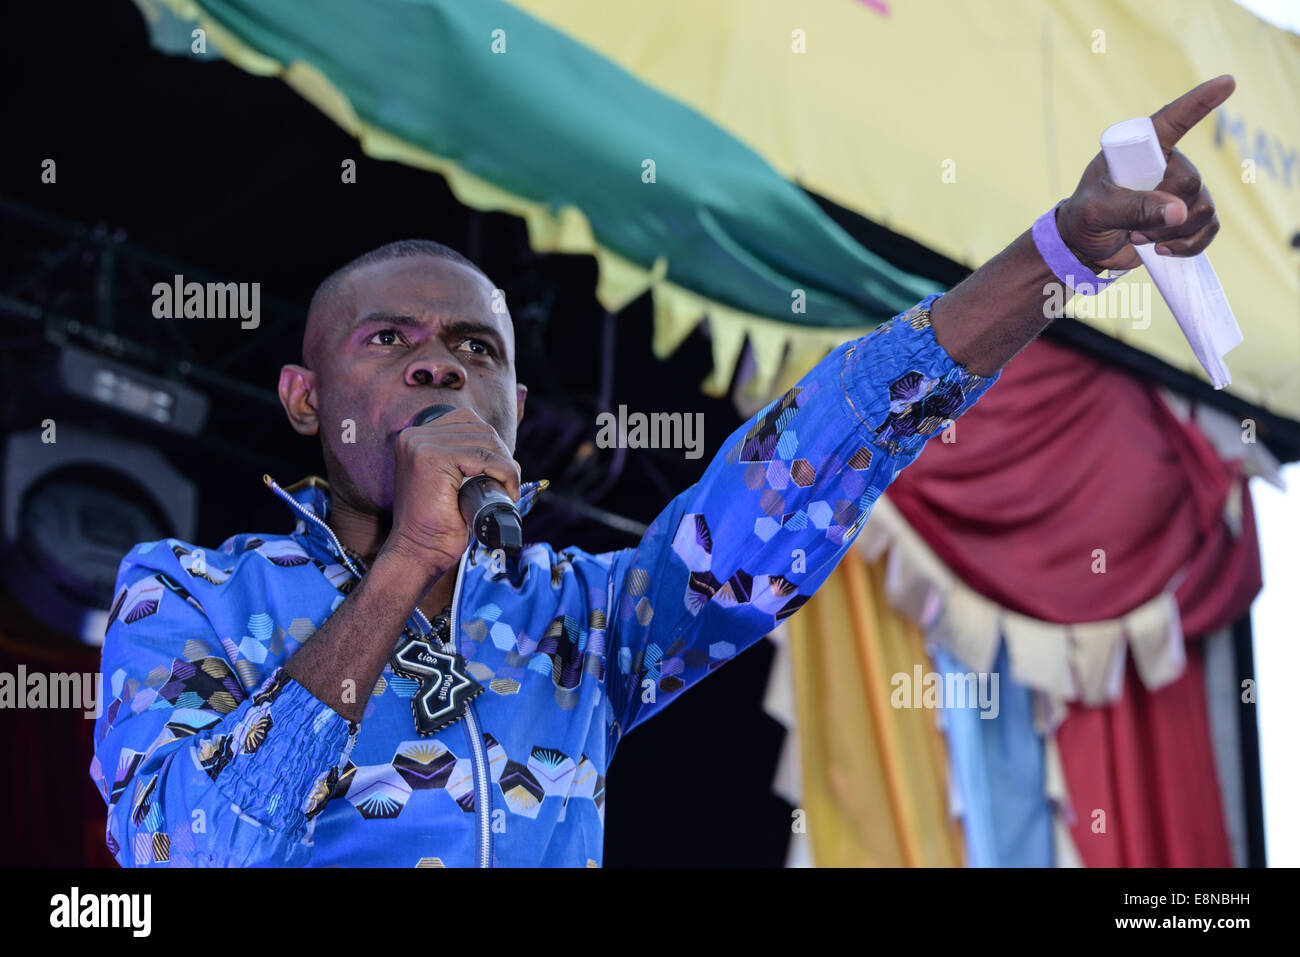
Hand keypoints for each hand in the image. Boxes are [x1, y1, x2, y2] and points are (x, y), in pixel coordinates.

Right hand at [381, 407, 521, 576]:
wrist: (417, 553)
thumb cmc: (438, 526)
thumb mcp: (456, 487)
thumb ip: (474, 465)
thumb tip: (512, 459)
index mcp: (416, 438)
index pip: (468, 422)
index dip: (493, 445)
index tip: (503, 474)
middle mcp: (413, 436)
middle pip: (479, 428)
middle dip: (502, 455)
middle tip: (510, 486)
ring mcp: (420, 444)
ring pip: (485, 441)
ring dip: (506, 466)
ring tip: (509, 491)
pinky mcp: (431, 457)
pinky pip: (483, 456)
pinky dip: (504, 472)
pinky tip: (507, 491)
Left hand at [1055, 74, 1235, 271]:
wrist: (1086, 247)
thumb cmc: (1085, 217)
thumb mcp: (1098, 210)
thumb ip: (1134, 208)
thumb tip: (1180, 212)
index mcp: (1143, 150)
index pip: (1175, 120)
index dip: (1201, 101)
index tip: (1228, 82)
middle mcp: (1168, 165)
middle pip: (1191, 182)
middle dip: (1163, 211)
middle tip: (1131, 227)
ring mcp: (1181, 191)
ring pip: (1202, 209)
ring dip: (1171, 233)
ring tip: (1139, 237)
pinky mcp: (1189, 217)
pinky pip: (1208, 229)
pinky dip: (1188, 246)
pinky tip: (1163, 251)